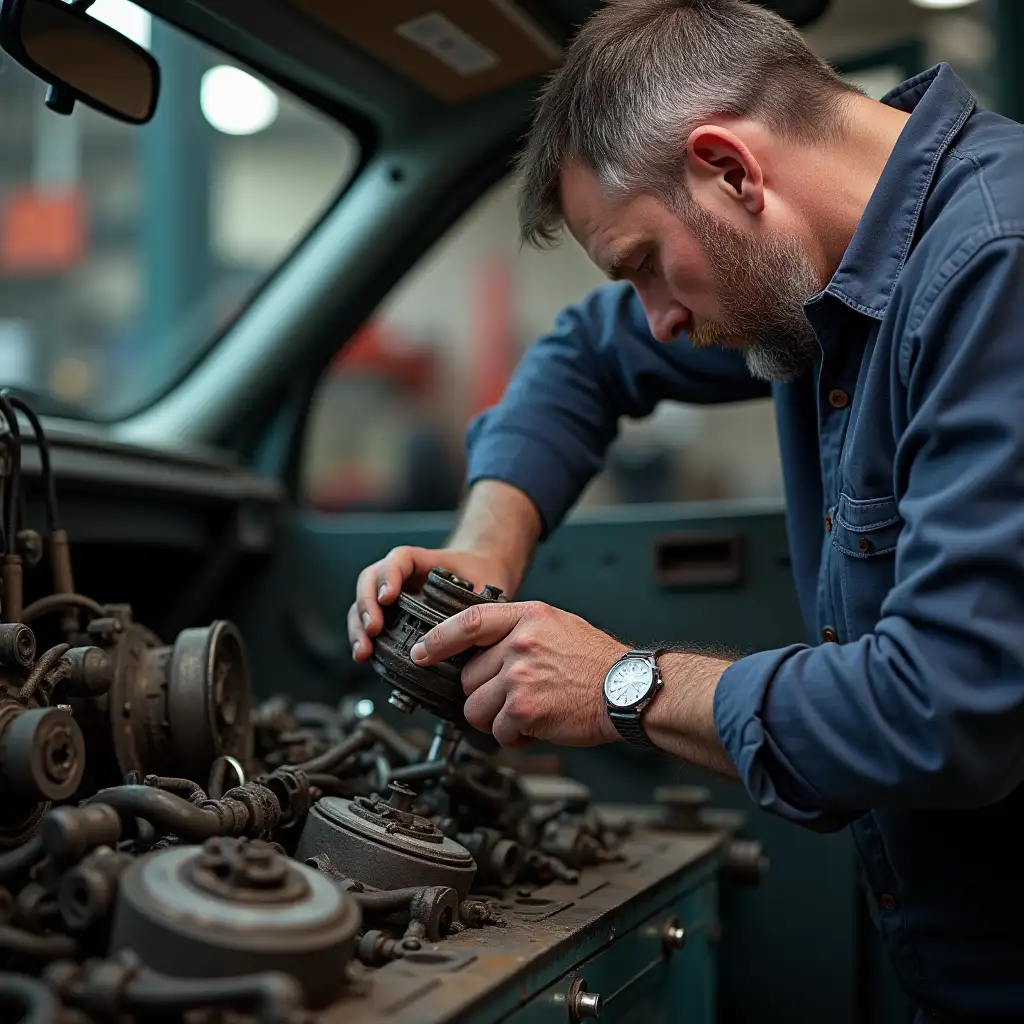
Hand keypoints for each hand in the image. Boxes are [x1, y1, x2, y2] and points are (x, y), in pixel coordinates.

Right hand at [349, 547, 514, 661]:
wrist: (480, 578)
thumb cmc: (480, 576)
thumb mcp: (484, 583)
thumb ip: (478, 601)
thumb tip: (470, 629)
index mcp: (421, 561)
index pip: (398, 560)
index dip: (389, 576)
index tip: (389, 597)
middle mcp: (400, 576)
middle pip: (370, 581)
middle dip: (367, 606)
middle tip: (374, 629)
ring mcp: (391, 596)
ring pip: (362, 604)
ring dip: (358, 627)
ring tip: (364, 651)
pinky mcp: (390, 616)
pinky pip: (367, 624)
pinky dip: (362, 639)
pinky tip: (365, 656)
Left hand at [410, 601, 626, 747]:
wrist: (628, 690)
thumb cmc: (597, 663)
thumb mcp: (557, 625)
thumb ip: (519, 630)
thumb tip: (482, 650)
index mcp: (527, 617)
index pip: (468, 622)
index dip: (438, 639)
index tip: (420, 652)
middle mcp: (520, 642)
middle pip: (468, 677)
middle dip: (485, 694)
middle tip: (513, 697)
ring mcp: (520, 675)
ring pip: (476, 707)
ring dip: (495, 719)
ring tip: (526, 713)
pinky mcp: (524, 708)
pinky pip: (497, 731)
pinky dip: (513, 737)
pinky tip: (537, 726)